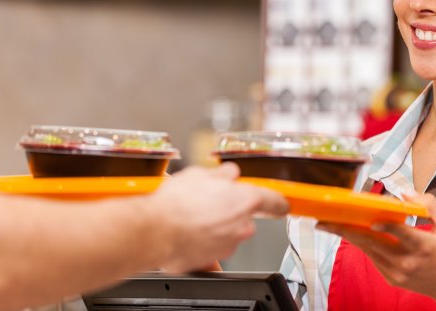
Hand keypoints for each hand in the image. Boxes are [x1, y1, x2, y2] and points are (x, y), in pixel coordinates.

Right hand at [150, 163, 287, 272]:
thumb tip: (227, 175)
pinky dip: (202, 242)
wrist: (154, 230)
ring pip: (227, 233)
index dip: (278, 202)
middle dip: (229, 210)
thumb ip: (222, 175)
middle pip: (244, 217)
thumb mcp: (200, 174)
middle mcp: (242, 226)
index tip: (281, 204)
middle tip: (207, 201)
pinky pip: (211, 248)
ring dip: (214, 226)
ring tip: (191, 216)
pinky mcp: (211, 261)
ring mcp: (227, 246)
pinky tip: (187, 233)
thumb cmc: (176, 202)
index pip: (275, 202)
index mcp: (246, 201)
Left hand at [317, 193, 435, 310]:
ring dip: (348, 236)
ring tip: (330, 224)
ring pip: (368, 250)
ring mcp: (398, 272)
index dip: (385, 225)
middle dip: (347, 229)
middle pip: (373, 242)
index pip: (400, 233)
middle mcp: (408, 261)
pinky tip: (352, 233)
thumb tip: (406, 194)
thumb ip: (428, 206)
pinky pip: (373, 257)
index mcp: (424, 246)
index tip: (372, 217)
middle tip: (327, 220)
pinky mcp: (392, 278)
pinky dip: (362, 243)